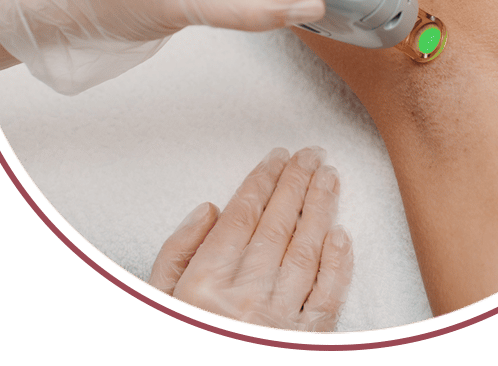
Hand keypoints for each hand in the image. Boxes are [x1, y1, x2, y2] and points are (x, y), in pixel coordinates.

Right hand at [148, 147, 352, 332]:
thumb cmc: (179, 342)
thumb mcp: (155, 301)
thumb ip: (175, 254)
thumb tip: (210, 209)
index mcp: (204, 285)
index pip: (243, 217)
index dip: (263, 181)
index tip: (278, 157)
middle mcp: (244, 299)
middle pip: (278, 225)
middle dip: (297, 183)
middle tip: (313, 153)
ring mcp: (278, 323)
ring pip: (306, 252)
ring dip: (321, 209)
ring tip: (330, 176)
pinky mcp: (304, 344)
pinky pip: (327, 299)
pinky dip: (338, 265)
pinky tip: (342, 234)